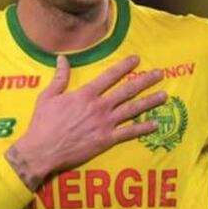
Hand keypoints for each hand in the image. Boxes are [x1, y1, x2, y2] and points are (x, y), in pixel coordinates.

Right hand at [5, 55, 166, 190]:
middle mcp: (99, 107)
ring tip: (164, 95)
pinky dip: (143, 128)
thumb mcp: (48, 96)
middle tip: (159, 74)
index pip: (110, 76)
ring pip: (132, 110)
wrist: (42, 150)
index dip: (124, 66)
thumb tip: (62, 58)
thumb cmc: (43, 123)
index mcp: (85, 94)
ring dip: (149, 102)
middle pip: (127, 91)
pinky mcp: (106, 140)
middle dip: (144, 81)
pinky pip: (128, 133)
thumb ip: (59, 77)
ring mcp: (105, 124)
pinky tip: (155, 124)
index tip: (137, 59)